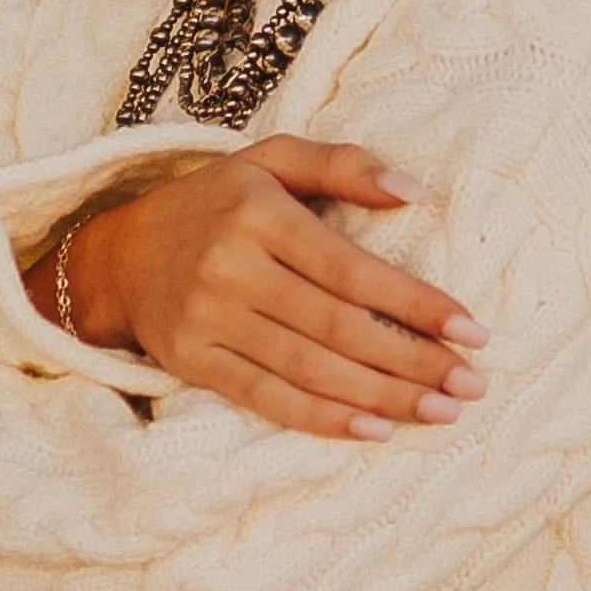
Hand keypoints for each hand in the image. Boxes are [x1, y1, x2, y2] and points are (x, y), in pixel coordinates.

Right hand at [55, 140, 487, 441]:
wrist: (117, 255)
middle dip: (413, 360)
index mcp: (259, 214)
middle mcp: (231, 268)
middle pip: (338, 327)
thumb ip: (342, 165)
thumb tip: (414, 190)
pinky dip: (323, 419)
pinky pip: (267, 398)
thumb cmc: (215, 203)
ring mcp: (209, 321)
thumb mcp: (270, 161)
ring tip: (442, 410)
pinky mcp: (193, 364)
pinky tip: (375, 429)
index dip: (416, 304)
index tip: (472, 330)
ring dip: (383, 397)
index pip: (352, 270)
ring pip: (309, 369)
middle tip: (472, 384)